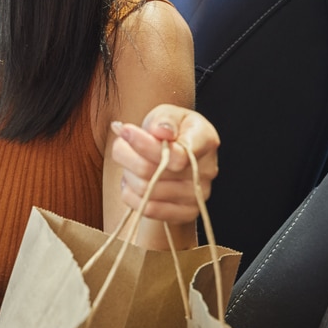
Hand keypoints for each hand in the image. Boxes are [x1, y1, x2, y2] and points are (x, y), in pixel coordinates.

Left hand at [110, 105, 219, 224]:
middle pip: (155, 171)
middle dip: (129, 156)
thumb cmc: (169, 131)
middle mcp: (207, 170)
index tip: (126, 131)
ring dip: (128, 174)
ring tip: (128, 163)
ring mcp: (198, 195)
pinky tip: (131, 181)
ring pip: (147, 190)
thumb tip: (161, 131)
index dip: (146, 145)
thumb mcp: (167, 114)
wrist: (175, 155)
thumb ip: (164, 119)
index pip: (177, 154)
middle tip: (120, 145)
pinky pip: (149, 209)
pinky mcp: (186, 213)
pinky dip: (131, 195)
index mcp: (206, 140)